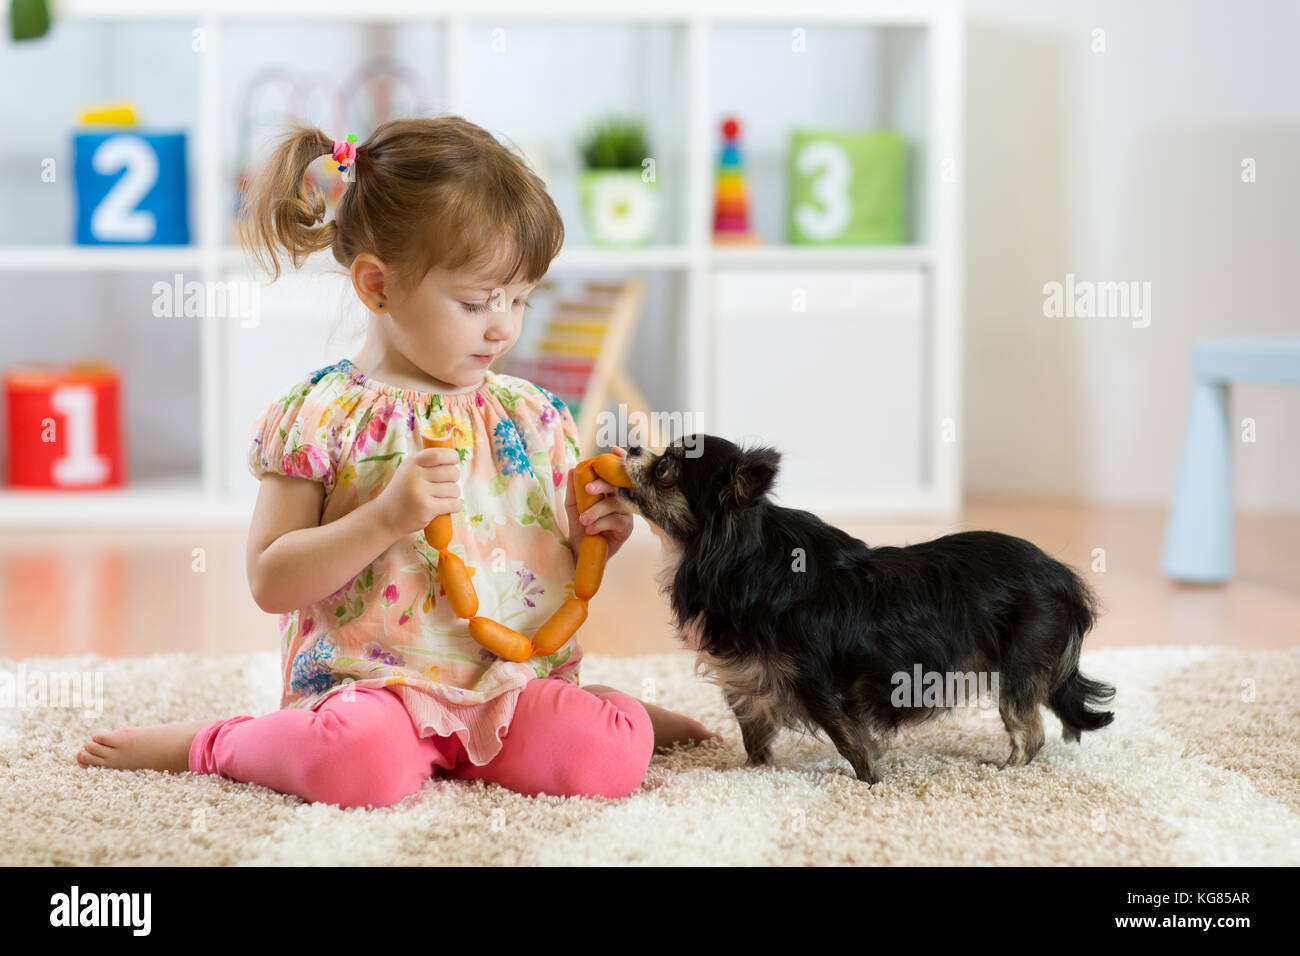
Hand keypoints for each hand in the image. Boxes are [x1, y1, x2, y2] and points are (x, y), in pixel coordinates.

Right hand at [374, 444, 462, 538]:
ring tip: (441, 499)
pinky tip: (446, 508)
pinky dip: (455, 507)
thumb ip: (427, 464)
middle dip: (454, 480)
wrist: (385, 518)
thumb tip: (455, 457)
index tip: (453, 463)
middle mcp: (414, 475)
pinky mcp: (426, 508)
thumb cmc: (403, 493)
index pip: (438, 454)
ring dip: (454, 495)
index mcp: (411, 463)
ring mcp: (419, 492)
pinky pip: (454, 504)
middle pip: (452, 472)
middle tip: (444, 487)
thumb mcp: (409, 472)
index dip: (451, 457)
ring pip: (455, 489)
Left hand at [565, 445, 634, 560]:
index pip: (616, 472)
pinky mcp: (626, 528)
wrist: (580, 551)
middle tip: (588, 489)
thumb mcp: (573, 506)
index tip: (614, 450)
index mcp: (610, 490)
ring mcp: (626, 513)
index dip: (619, 460)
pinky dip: (601, 524)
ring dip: (596, 510)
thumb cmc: (580, 526)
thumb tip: (572, 469)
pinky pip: (616, 520)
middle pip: (618, 484)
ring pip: (615, 504)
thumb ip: (573, 488)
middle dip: (603, 484)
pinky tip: (591, 530)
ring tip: (583, 520)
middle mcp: (621, 498)